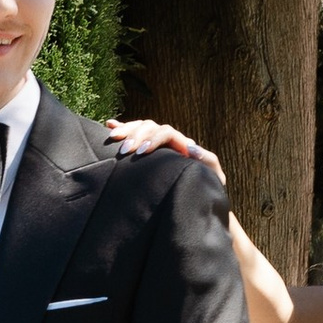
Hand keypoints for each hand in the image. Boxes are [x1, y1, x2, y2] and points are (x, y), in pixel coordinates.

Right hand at [107, 116, 222, 178]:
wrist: (197, 197)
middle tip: (124, 151)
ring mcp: (156, 144)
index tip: (141, 152)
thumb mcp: (213, 175)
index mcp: (182, 144)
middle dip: (135, 136)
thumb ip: (208, 160)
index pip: (165, 132)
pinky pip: (132, 135)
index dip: (153, 140)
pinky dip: (121, 127)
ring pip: (139, 127)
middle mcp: (168, 140)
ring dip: (126, 130)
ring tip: (113, 138)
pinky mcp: (146, 151)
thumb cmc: (206, 187)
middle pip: (149, 127)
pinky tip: (109, 125)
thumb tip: (191, 147)